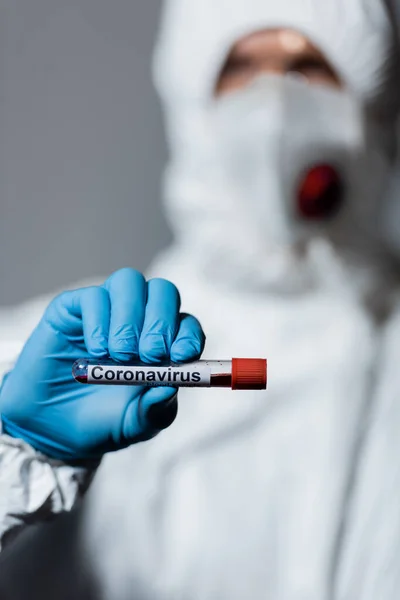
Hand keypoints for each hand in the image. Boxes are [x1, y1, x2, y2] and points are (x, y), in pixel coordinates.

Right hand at [0, 269, 204, 460]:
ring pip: (129, 282)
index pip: (186, 324)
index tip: (182, 356)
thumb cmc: (99, 422)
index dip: (188, 334)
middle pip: (162, 292)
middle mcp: (137, 320)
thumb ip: (155, 410)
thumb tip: (171, 386)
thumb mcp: (134, 425)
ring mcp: (105, 311)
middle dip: (161, 321)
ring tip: (120, 354)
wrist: (49, 431)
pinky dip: (99, 321)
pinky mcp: (72, 309)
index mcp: (162, 345)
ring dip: (130, 317)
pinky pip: (93, 296)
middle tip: (150, 355)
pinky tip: (97, 351)